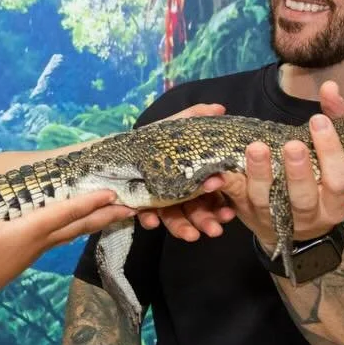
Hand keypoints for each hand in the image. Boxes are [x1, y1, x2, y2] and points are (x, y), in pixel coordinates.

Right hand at [0, 181, 132, 305]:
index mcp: (32, 231)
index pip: (65, 214)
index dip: (88, 203)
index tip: (111, 195)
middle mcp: (43, 240)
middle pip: (81, 225)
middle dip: (107, 215)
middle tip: (134, 207)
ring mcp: (42, 246)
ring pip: (77, 231)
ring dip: (99, 221)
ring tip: (119, 213)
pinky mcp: (36, 249)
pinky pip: (67, 235)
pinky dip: (83, 225)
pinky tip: (88, 223)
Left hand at [136, 102, 237, 241]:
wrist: (113, 149)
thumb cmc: (152, 139)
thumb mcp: (173, 126)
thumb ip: (194, 117)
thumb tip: (219, 108)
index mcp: (191, 175)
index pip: (211, 194)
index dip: (221, 204)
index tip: (230, 212)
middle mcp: (179, 190)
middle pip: (196, 209)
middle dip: (207, 221)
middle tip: (215, 230)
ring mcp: (160, 199)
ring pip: (175, 217)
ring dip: (183, 227)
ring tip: (191, 236)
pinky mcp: (140, 205)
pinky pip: (146, 215)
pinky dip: (149, 219)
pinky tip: (152, 221)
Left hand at [222, 81, 343, 248]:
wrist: (298, 224)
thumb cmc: (320, 176)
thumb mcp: (332, 149)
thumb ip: (336, 118)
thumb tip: (328, 87)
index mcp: (335, 200)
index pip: (339, 180)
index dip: (331, 152)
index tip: (318, 121)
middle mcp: (310, 215)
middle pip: (303, 197)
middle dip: (297, 171)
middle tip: (291, 144)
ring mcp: (277, 219)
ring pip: (268, 201)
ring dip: (260, 174)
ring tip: (256, 148)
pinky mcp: (250, 215)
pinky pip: (237, 201)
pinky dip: (229, 184)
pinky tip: (223, 167)